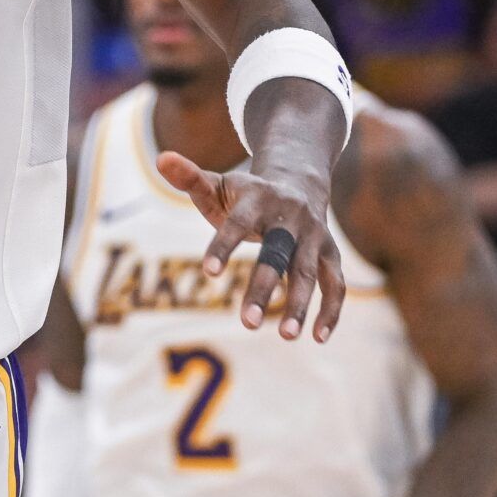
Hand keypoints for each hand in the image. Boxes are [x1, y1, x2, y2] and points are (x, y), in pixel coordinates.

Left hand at [157, 151, 345, 341]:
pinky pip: (335, 284)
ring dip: (300, 305)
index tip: (208, 273)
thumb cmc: (245, 195)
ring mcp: (314, 236)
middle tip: (247, 323)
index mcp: (257, 199)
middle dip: (263, 287)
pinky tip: (318, 337)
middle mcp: (289, 217)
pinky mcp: (330, 253)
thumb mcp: (218, 185)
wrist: (298, 182)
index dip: (223, 246)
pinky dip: (331, 310)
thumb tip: (161, 158)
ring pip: (308, 273)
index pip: (238, 223)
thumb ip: (189, 178)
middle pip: (277, 254)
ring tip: (286, 336)